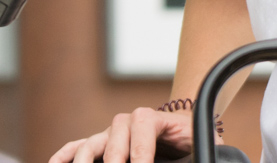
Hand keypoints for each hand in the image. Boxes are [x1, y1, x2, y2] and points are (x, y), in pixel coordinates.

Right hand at [49, 108, 194, 162]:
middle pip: (113, 141)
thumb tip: (212, 158)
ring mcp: (109, 133)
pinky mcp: (99, 144)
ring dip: (83, 161)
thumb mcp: (202, 141)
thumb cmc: (192, 135)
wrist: (181, 123)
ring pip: (90, 145)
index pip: (141, 133)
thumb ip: (203, 149)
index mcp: (152, 119)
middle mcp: (126, 123)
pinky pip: (76, 147)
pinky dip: (64, 156)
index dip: (140, 156)